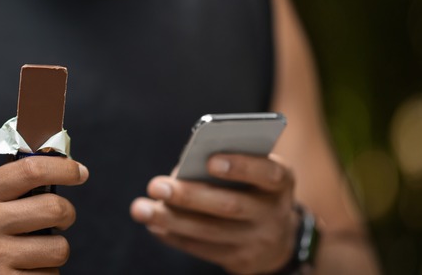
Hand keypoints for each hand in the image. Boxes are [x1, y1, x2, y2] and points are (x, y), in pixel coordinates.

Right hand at [0, 156, 88, 274]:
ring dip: (55, 250)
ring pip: (59, 248)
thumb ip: (17, 180)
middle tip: (59, 220)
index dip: (64, 168)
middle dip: (67, 214)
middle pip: (54, 208)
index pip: (30, 170)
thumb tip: (61, 158)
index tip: (80, 173)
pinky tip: (25, 271)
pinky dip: (46, 273)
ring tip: (34, 251)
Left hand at [130, 154, 298, 273]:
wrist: (278, 237)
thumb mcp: (253, 172)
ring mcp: (258, 241)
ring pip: (210, 231)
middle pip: (229, 206)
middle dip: (189, 196)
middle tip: (156, 186)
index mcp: (280, 181)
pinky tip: (154, 224)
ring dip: (171, 220)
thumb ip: (226, 163)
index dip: (240, 167)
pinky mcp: (241, 261)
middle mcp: (273, 212)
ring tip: (141, 208)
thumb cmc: (253, 187)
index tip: (209, 160)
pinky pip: (202, 249)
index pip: (267, 173)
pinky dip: (175, 235)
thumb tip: (180, 172)